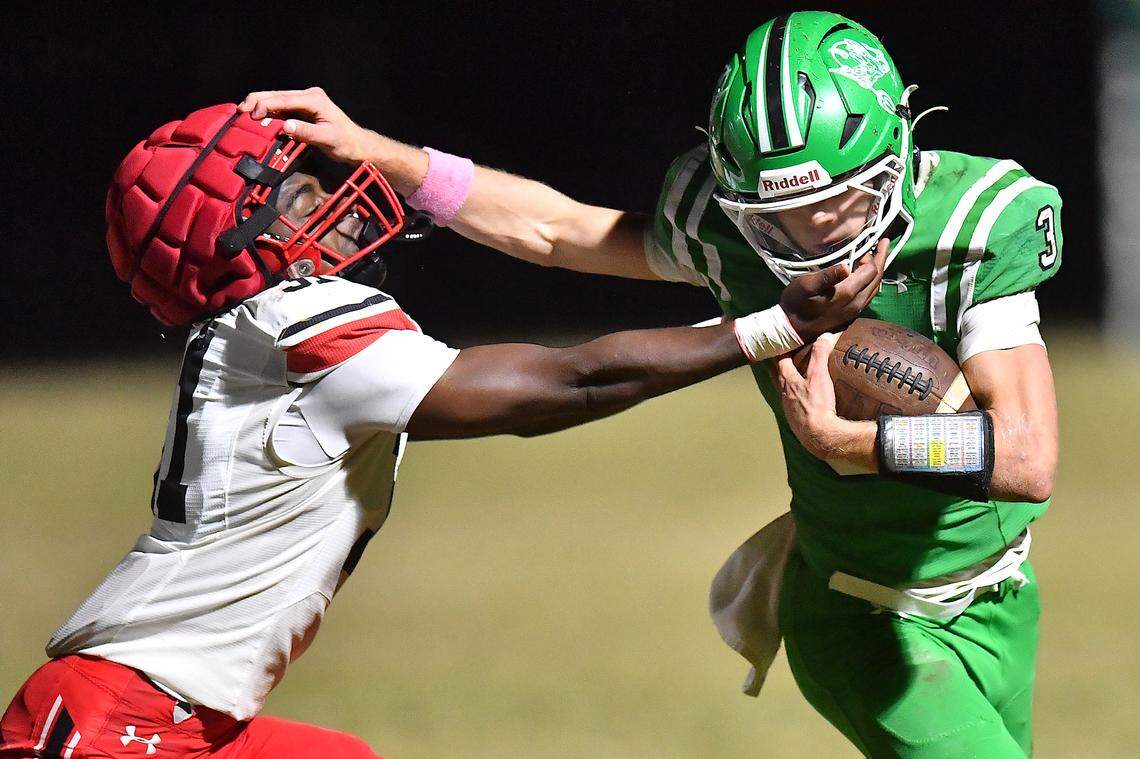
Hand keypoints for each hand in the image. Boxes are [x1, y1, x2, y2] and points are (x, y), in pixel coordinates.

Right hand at [238, 87, 374, 164]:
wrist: (358, 146)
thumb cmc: (345, 143)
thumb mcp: (327, 139)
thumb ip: (306, 132)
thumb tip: (286, 126)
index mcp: (314, 99)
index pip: (284, 99)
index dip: (265, 105)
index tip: (250, 114)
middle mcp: (309, 96)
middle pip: (277, 95)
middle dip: (257, 101)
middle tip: (239, 111)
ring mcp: (305, 101)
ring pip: (277, 99)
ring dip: (260, 106)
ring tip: (243, 114)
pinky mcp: (303, 109)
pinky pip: (282, 108)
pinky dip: (269, 112)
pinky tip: (257, 118)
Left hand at [772, 333, 845, 458]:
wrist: (819, 435)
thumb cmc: (817, 404)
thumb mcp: (820, 375)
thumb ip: (820, 354)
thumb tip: (824, 336)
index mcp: (787, 382)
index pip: (780, 362)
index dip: (782, 353)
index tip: (783, 345)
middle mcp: (784, 395)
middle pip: (779, 377)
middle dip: (781, 368)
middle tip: (786, 360)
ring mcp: (789, 409)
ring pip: (785, 392)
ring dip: (789, 385)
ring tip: (797, 380)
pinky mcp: (795, 421)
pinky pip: (793, 406)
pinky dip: (797, 400)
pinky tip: (805, 402)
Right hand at [778, 238, 888, 342]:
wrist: (791, 329)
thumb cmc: (796, 303)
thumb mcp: (806, 285)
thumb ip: (827, 276)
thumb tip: (846, 265)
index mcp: (847, 292)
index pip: (870, 271)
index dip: (872, 256)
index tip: (868, 243)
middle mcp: (856, 302)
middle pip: (877, 279)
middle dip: (881, 260)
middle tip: (884, 243)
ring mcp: (854, 310)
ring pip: (874, 288)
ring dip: (878, 271)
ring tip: (879, 258)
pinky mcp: (850, 315)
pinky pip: (868, 296)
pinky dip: (871, 283)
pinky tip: (867, 277)